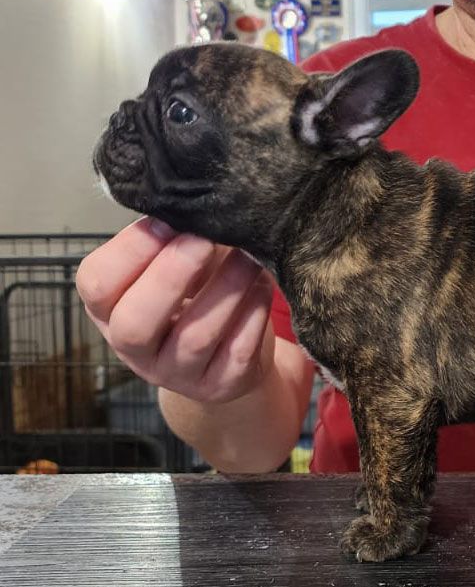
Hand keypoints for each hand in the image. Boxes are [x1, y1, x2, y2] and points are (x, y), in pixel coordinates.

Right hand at [77, 216, 275, 404]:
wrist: (231, 357)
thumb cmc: (198, 295)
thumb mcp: (177, 266)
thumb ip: (176, 238)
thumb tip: (194, 201)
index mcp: (111, 311)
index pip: (96, 285)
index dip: (130, 250)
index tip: (167, 219)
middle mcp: (136, 350)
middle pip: (135, 323)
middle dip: (170, 276)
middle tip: (203, 239)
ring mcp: (179, 374)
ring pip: (196, 336)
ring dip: (226, 289)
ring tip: (249, 256)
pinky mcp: (222, 385)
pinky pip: (237, 351)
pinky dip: (254, 313)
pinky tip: (265, 285)